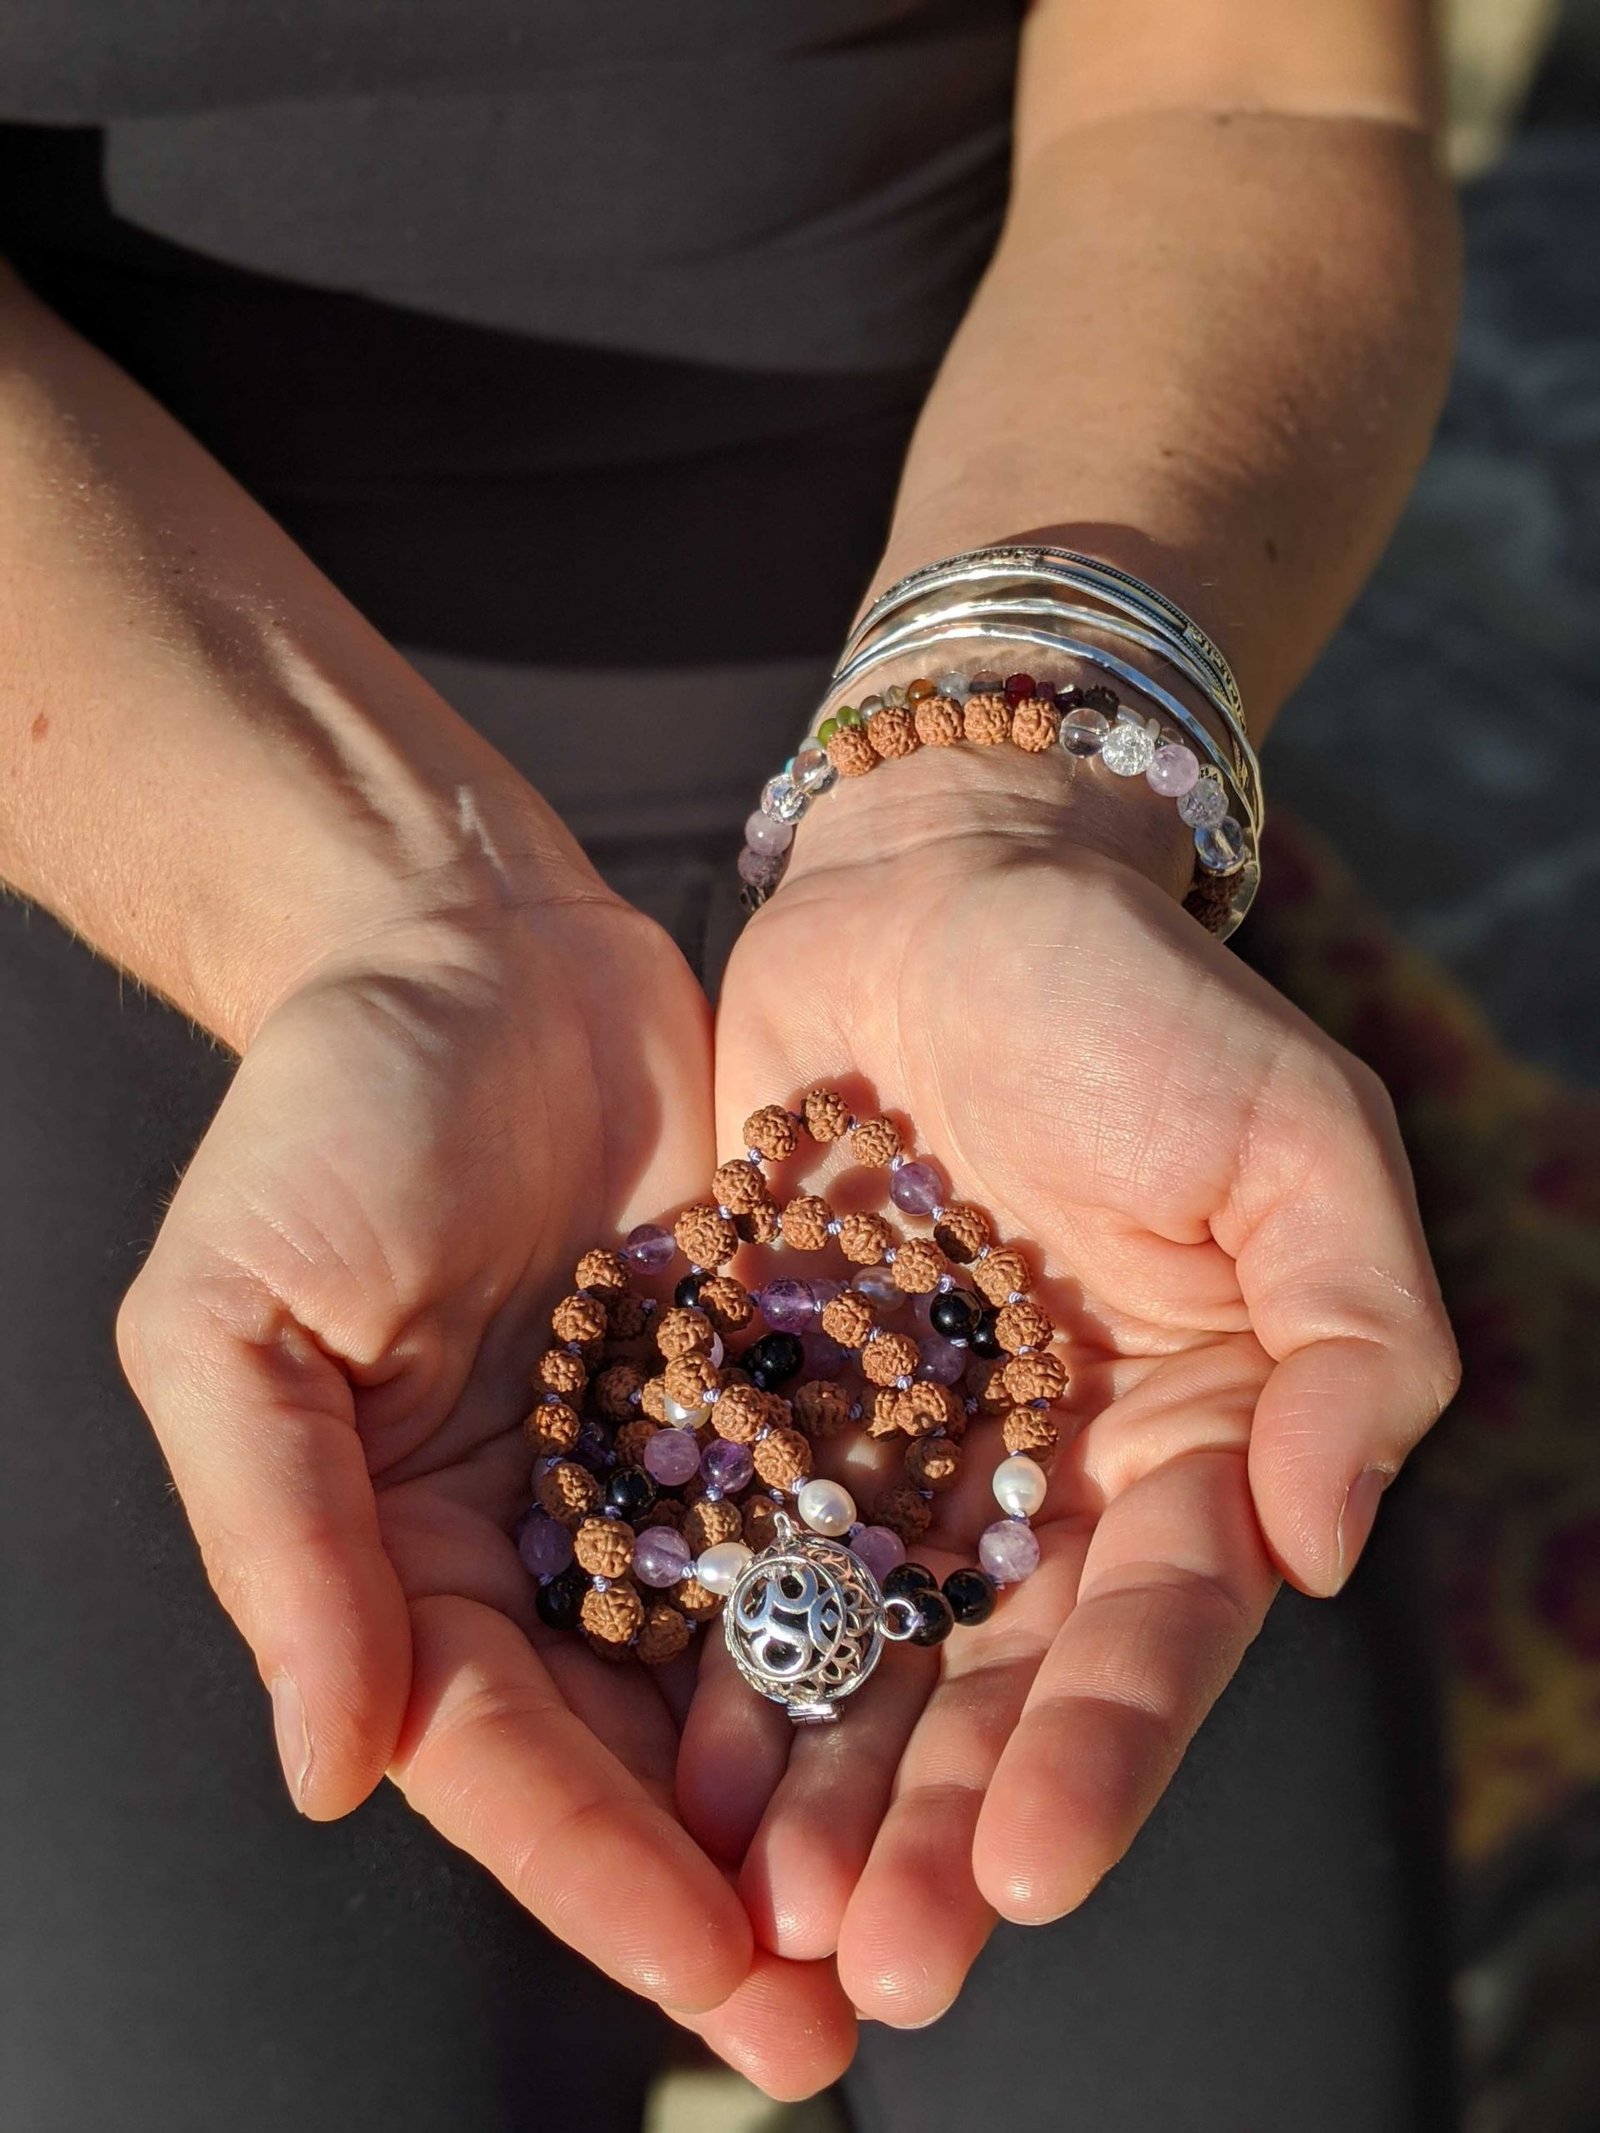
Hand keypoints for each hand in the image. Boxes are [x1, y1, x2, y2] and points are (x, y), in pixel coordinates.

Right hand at [115, 881, 857, 2091]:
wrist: (475, 942)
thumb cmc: (325, 1114)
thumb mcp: (244, 1318)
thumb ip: (281, 1537)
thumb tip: (329, 1772)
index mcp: (404, 1551)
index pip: (494, 1748)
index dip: (593, 1873)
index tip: (713, 1981)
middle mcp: (543, 1538)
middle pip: (633, 1747)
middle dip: (729, 1885)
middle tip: (842, 2023)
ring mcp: (663, 1468)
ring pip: (751, 1659)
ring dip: (833, 1790)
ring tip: (938, 1908)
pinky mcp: (769, 1383)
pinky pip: (833, 1515)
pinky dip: (891, 1612)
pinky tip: (983, 1700)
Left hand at [692, 741, 1458, 2031]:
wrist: (946, 882)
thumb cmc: (1138, 998)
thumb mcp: (1299, 1137)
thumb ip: (1358, 1338)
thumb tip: (1323, 1547)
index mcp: (1190, 1437)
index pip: (1158, 1630)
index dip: (1103, 1756)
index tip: (1034, 1873)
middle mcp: (1047, 1478)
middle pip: (1001, 1684)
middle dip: (947, 1824)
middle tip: (882, 1965)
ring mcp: (907, 1450)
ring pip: (866, 1651)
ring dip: (825, 1785)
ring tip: (769, 1909)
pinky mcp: (777, 1398)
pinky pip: (744, 1545)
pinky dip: (715, 1648)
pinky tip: (671, 1753)